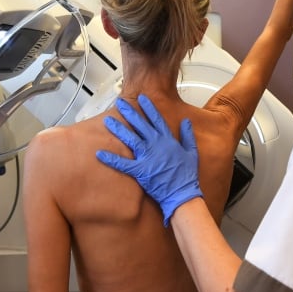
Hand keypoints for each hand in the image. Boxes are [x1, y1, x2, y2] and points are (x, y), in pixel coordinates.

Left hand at [96, 94, 201, 226]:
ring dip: (118, 129)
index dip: (148, 108)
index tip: (141, 98)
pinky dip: (111, 159)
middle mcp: (156, 145)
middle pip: (140, 125)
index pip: (156, 119)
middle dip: (129, 112)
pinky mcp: (140, 170)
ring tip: (107, 120)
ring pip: (130, 138)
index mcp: (168, 140)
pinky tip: (100, 153)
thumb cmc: (187, 176)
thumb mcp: (192, 152)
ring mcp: (148, 157)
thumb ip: (188, 135)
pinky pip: (123, 163)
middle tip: (119, 103)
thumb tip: (186, 121)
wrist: (182, 193)